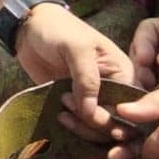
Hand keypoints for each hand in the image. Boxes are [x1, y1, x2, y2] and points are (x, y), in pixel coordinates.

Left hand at [17, 3, 135, 129]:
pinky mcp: (77, 105)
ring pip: (99, 129)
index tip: (89, 115)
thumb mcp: (76, 48)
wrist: (29, 28)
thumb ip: (86, 79)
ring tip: (62, 106)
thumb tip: (91, 113)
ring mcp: (95, 99)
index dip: (113, 118)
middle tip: (67, 101)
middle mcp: (115, 91)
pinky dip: (74, 127)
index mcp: (124, 74)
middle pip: (116, 123)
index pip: (129, 107)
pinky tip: (60, 116)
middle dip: (94, 122)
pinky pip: (83, 126)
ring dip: (82, 127)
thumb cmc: (57, 30)